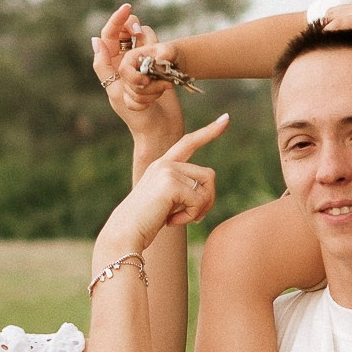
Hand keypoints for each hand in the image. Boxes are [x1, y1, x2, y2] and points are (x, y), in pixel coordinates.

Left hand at [94, 4, 181, 135]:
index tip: (127, 8)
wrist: (161, 130)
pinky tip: (163, 82)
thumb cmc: (135, 115)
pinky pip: (162, 49)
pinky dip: (163, 57)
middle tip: (139, 33)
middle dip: (135, 28)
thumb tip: (96, 40)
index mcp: (111, 64)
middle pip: (129, 30)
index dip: (117, 19)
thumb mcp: (114, 91)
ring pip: (148, 38)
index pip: (111, 34)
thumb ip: (103, 66)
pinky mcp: (162, 65)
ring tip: (151, 74)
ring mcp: (146, 61)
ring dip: (150, 48)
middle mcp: (127, 59)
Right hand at [96, 117, 223, 266]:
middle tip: (194, 218)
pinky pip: (199, 201)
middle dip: (207, 200)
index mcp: (162, 165)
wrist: (125, 233)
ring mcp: (167, 171)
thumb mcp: (166, 201)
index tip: (226, 119)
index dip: (209, 132)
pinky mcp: (170, 183)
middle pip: (208, 175)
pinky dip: (190, 216)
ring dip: (199, 209)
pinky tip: (172, 222)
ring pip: (207, 187)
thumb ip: (184, 189)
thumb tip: (208, 186)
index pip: (189, 143)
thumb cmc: (145, 223)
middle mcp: (165, 163)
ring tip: (178, 219)